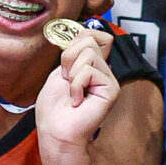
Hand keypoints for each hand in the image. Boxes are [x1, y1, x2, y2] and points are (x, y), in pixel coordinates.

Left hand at [36, 34, 119, 159]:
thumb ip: (73, 53)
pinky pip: (89, 70)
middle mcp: (103, 70)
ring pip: (89, 52)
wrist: (55, 131)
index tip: (66, 61)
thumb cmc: (54, 108)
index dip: (78, 38)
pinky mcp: (112, 89)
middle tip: (67, 80)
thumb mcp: (59, 72)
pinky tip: (78, 101)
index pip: (94, 33)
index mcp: (91, 65)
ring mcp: (109, 79)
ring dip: (72, 73)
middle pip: (90, 38)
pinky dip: (76, 85)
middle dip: (69, 57)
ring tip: (73, 92)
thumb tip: (86, 33)